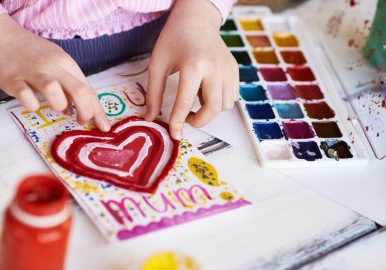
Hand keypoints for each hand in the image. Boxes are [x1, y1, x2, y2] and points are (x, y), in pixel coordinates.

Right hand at [0, 14, 109, 130]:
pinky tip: (32, 104)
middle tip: (82, 121)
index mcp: (65, 62)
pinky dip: (32, 105)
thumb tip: (76, 110)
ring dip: (61, 105)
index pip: (88, 89)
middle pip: (79, 90)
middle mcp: (52, 66)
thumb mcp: (55, 63)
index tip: (103, 126)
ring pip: (54, 91)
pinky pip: (26, 97)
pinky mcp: (12, 79)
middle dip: (86, 112)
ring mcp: (32, 72)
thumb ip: (68, 85)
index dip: (98, 111)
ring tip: (57, 107)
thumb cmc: (30, 53)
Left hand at [145, 0, 238, 139]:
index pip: (185, 103)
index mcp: (193, 65)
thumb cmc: (174, 39)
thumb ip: (153, 93)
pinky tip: (207, 91)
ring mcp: (228, 69)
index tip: (174, 133)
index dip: (178, 122)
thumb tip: (150, 117)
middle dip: (199, 121)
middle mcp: (215, 68)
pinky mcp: (234, 70)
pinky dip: (219, 101)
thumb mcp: (157, 64)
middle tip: (186, 118)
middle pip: (213, 109)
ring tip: (196, 98)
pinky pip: (231, 96)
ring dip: (210, 111)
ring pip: (225, 105)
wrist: (196, 19)